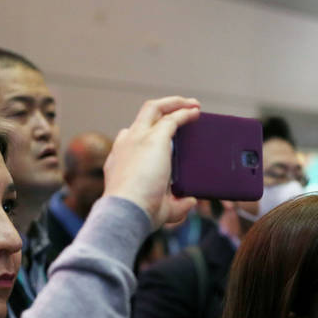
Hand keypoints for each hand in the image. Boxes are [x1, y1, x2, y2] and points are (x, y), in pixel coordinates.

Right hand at [105, 97, 200, 229]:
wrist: (127, 211)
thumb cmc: (139, 213)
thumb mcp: (161, 208)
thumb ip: (176, 204)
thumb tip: (190, 201)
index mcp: (121, 160)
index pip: (130, 138)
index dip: (146, 134)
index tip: (163, 139)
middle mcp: (126, 144)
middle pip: (143, 116)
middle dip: (163, 109)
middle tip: (182, 111)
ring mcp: (138, 138)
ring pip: (154, 109)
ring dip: (174, 104)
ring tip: (193, 105)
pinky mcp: (154, 138)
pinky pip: (172, 118)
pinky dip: (185, 113)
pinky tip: (197, 113)